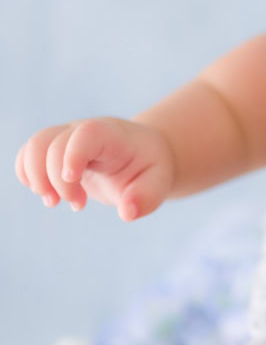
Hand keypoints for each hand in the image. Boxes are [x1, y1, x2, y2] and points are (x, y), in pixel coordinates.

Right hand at [14, 116, 174, 220]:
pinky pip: (28, 153)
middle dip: (57, 181)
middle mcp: (85, 131)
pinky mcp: (54, 148)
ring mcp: (67, 137)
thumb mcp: (158, 182)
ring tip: (54, 201)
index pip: (87, 133)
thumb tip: (127, 213)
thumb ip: (145, 197)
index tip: (72, 179)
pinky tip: (47, 192)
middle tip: (77, 204)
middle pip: (54, 143)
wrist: (141, 154)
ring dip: (36, 178)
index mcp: (114, 136)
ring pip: (35, 145)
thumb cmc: (148, 168)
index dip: (73, 154)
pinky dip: (27, 174)